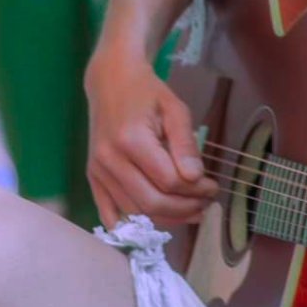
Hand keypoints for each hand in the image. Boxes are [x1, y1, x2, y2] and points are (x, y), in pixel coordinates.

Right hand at [84, 46, 216, 225]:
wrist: (110, 81)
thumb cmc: (147, 92)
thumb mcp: (175, 109)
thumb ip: (185, 144)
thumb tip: (195, 178)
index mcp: (131, 140)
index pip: (169, 181)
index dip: (196, 190)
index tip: (213, 186)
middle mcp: (110, 160)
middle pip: (152, 203)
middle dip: (184, 209)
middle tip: (205, 204)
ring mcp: (98, 171)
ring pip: (134, 212)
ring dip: (166, 218)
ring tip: (189, 210)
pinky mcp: (92, 177)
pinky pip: (109, 213)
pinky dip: (132, 225)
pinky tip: (156, 222)